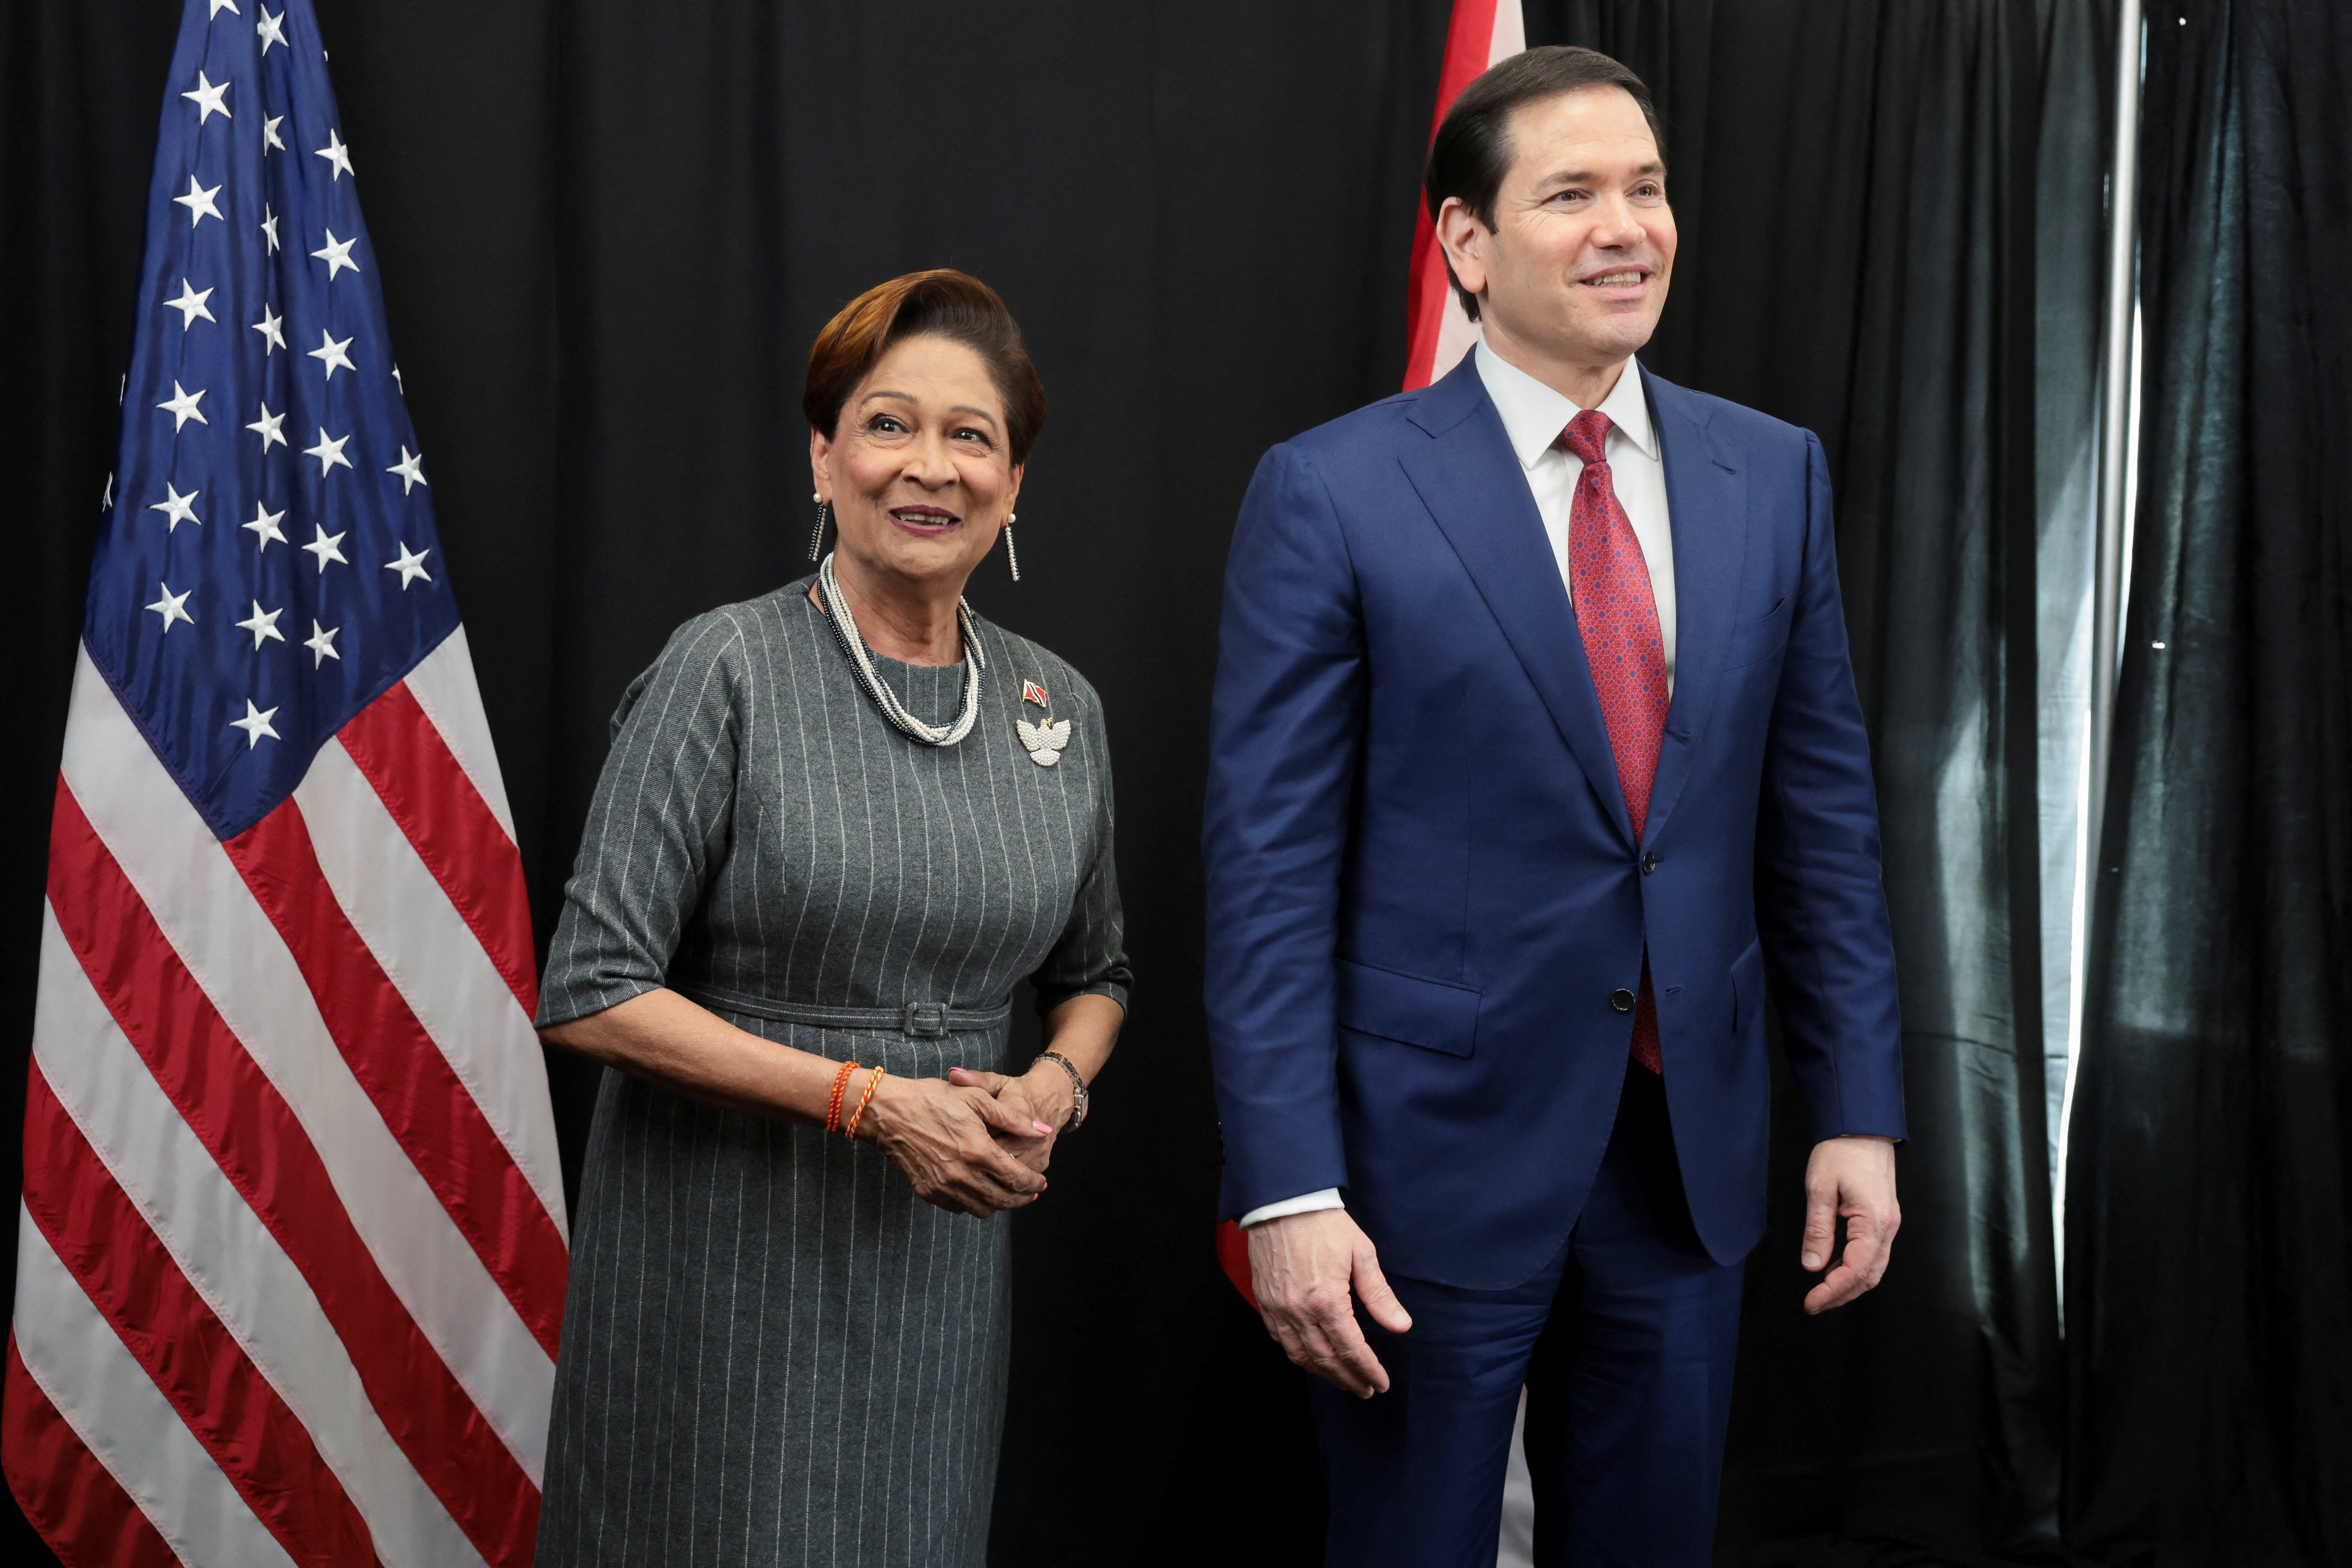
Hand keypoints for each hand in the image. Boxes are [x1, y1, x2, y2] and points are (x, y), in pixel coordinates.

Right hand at [857, 1073, 1048, 1217]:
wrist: (887, 1112)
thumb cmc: (932, 1099)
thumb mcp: (977, 1098)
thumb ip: (1013, 1118)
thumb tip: (1042, 1130)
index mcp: (978, 1151)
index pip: (1016, 1178)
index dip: (1033, 1184)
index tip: (1041, 1183)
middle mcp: (962, 1175)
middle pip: (1003, 1199)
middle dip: (1022, 1198)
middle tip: (1031, 1193)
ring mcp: (943, 1187)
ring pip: (982, 1209)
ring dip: (1000, 1204)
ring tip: (1008, 1193)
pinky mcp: (928, 1191)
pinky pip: (958, 1207)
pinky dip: (974, 1203)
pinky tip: (979, 1190)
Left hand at [945, 1065, 1065, 1173]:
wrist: (1052, 1099)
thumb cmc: (1017, 1091)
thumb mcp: (997, 1082)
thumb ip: (975, 1080)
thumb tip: (952, 1074)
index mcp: (1018, 1111)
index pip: (989, 1132)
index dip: (968, 1141)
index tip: (949, 1146)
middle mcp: (1031, 1135)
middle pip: (999, 1158)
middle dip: (976, 1166)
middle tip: (953, 1169)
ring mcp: (1038, 1152)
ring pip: (1011, 1174)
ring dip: (989, 1179)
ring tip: (964, 1180)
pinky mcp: (1041, 1163)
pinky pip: (1021, 1180)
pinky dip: (1003, 1183)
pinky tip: (983, 1185)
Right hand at [1247, 1208, 1411, 1397]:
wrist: (1282, 1201)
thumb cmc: (1324, 1224)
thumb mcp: (1361, 1254)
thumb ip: (1379, 1295)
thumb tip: (1401, 1326)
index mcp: (1327, 1301)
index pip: (1351, 1350)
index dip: (1368, 1370)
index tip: (1381, 1383)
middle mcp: (1299, 1311)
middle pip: (1326, 1359)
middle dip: (1348, 1379)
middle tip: (1366, 1390)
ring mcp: (1278, 1309)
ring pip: (1301, 1355)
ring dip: (1324, 1374)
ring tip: (1343, 1381)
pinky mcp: (1265, 1302)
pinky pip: (1280, 1340)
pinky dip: (1298, 1355)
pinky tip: (1311, 1358)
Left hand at [1800, 1134, 1900, 1313]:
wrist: (1862, 1127)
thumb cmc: (1841, 1151)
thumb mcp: (1820, 1189)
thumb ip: (1817, 1230)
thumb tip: (1812, 1265)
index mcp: (1874, 1222)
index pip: (1855, 1270)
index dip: (1832, 1291)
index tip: (1811, 1302)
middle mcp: (1887, 1228)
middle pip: (1868, 1276)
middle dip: (1841, 1295)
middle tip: (1814, 1305)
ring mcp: (1888, 1224)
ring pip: (1873, 1268)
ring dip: (1849, 1285)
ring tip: (1821, 1293)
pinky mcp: (1883, 1219)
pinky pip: (1872, 1254)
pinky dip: (1854, 1268)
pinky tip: (1833, 1268)